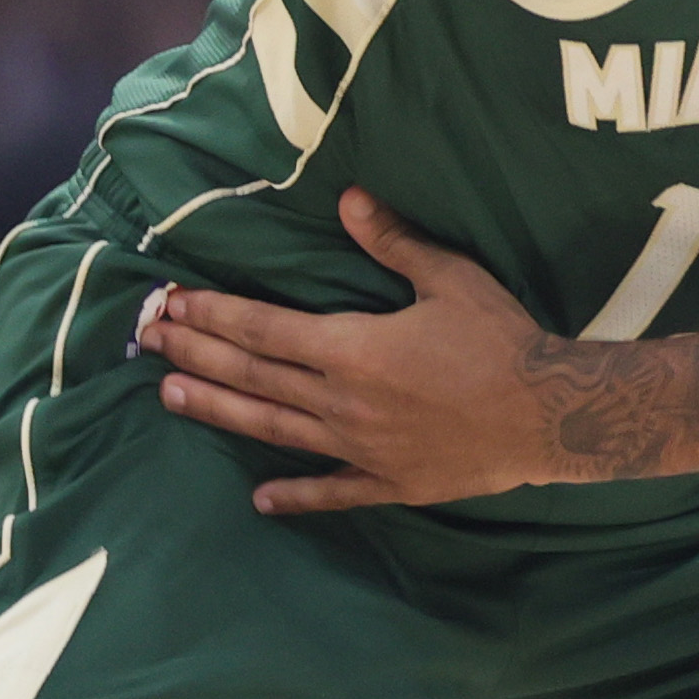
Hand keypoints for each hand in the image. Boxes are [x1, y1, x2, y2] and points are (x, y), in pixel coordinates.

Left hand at [144, 190, 568, 511]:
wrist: (549, 415)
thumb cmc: (501, 339)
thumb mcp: (451, 277)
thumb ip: (393, 242)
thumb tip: (348, 199)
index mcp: (352, 349)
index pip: (262, 330)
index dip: (213, 316)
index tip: (173, 303)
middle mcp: (342, 402)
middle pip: (253, 378)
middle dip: (196, 356)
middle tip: (149, 340)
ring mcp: (360, 449)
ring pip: (273, 429)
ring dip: (218, 412)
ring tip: (169, 398)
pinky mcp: (390, 483)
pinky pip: (332, 493)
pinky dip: (295, 496)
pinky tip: (260, 499)